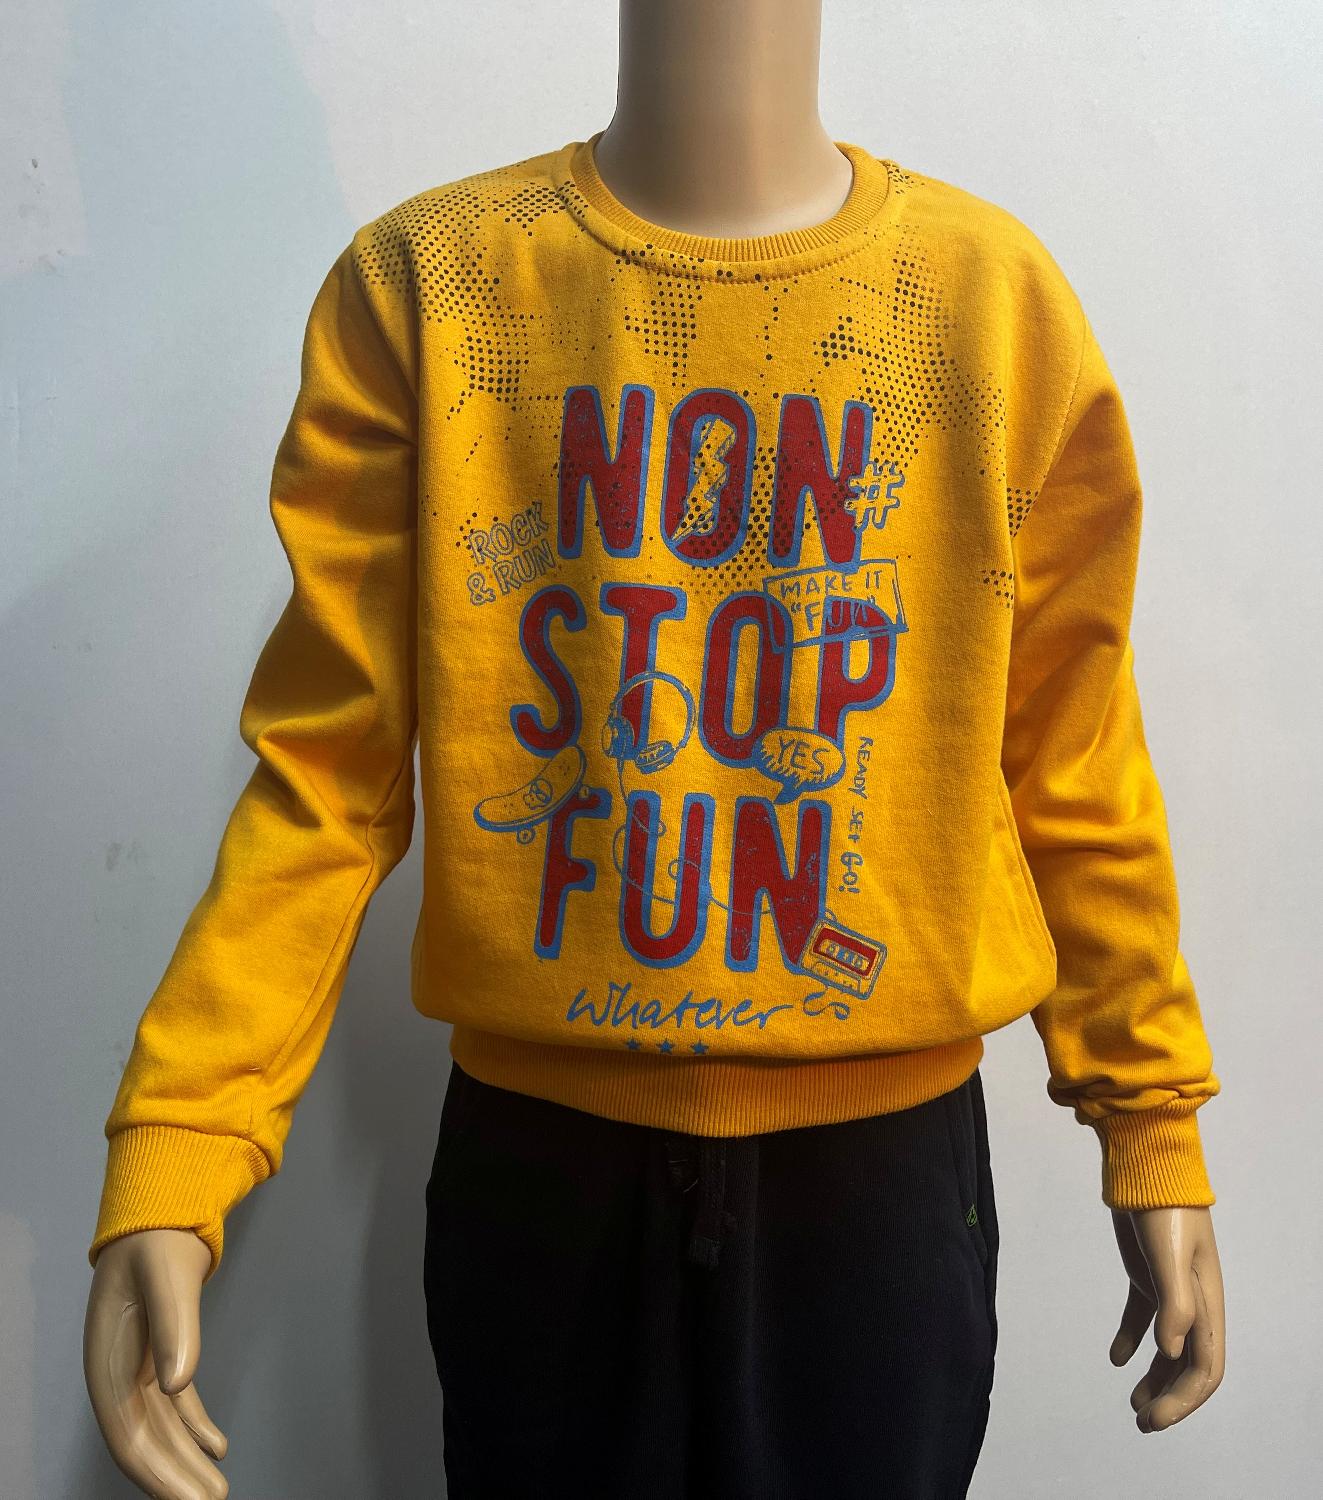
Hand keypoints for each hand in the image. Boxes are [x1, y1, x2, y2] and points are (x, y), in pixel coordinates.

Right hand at [83, 1229, 228, 1498]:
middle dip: (174, 1480)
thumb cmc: (157, 1235)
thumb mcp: (168, 1274)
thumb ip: (174, 1327)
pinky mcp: (160, 1353)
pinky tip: (219, 1446)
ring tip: (217, 1491)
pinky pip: (176, 1403)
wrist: (160, 1203)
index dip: (157, 1474)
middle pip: (145, 1440)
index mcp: (107, 1360)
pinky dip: (195, 1426)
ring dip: (185, 1460)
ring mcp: (137, 1364)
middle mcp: (117, 1371)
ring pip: (161, 1427)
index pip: (128, 1434)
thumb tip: (178, 1385)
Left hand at [1109, 1206, 1224, 1431]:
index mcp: (1208, 1303)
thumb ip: (1175, 1303)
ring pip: (1167, 1348)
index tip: (1154, 1419)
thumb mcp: (1171, 1257)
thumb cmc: (1164, 1209)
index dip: (1184, 1400)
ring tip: (1133, 1404)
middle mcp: (1194, 1302)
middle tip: (1143, 1423)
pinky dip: (1131, 1342)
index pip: (1206, 1367)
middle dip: (1171, 1399)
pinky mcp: (1146, 1275)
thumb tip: (1171, 1350)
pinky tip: (1116, 1360)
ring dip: (1155, 1378)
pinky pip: (1142, 1318)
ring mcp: (1170, 1288)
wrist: (1144, 1168)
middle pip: (1189, 1365)